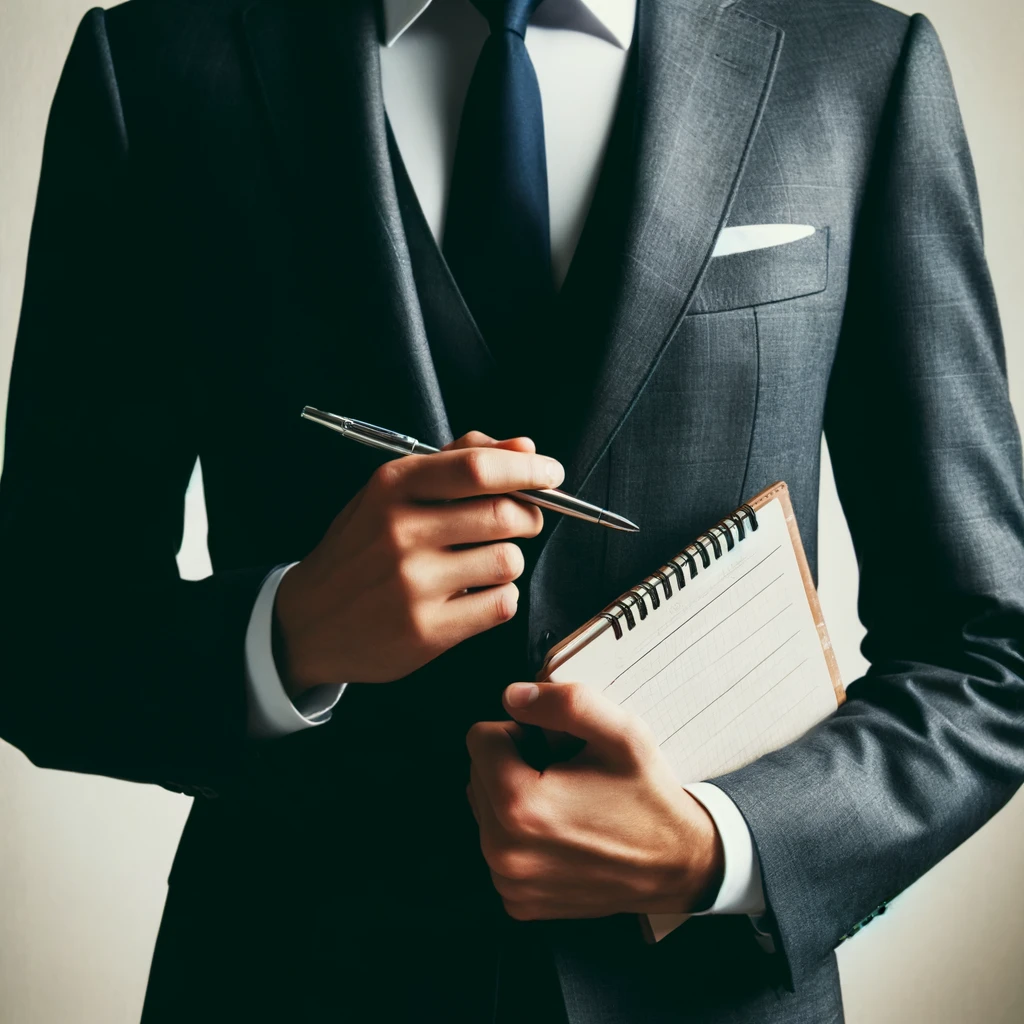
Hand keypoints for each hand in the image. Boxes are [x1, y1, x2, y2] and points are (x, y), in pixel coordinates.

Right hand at [274, 432, 563, 691]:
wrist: (306, 621)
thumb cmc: (360, 549)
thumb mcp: (392, 491)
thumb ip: (458, 459)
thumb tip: (524, 445)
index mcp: (392, 487)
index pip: (477, 468)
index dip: (527, 468)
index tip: (550, 473)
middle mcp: (400, 532)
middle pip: (505, 514)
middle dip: (529, 516)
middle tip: (522, 522)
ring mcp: (413, 583)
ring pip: (508, 560)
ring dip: (508, 560)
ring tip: (482, 563)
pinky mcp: (427, 630)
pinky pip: (501, 603)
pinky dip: (499, 597)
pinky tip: (474, 595)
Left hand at [466, 682, 724, 920]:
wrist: (677, 865)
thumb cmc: (647, 797)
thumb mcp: (621, 733)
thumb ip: (565, 702)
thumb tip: (512, 696)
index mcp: (520, 805)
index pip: (479, 739)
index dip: (520, 732)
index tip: (556, 748)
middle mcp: (503, 851)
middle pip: (478, 774)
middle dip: (514, 765)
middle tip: (564, 775)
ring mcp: (509, 883)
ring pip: (485, 810)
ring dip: (515, 800)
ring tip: (565, 804)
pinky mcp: (519, 903)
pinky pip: (498, 848)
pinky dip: (521, 837)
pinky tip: (562, 836)